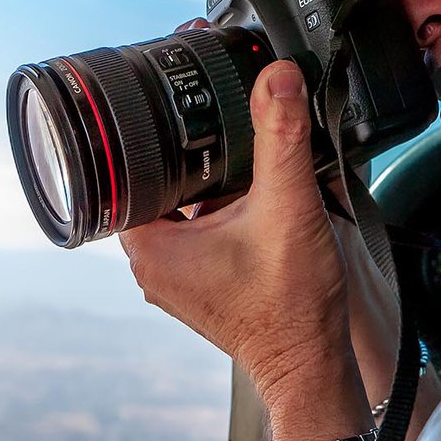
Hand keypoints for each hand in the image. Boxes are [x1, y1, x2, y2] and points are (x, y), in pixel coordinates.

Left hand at [119, 61, 372, 440]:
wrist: (314, 363)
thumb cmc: (291, 308)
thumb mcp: (287, 208)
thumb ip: (281, 136)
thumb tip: (275, 77)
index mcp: (150, 246)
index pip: (126, 168)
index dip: (148, 129)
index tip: (174, 100)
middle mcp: (152, 262)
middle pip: (154, 180)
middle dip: (185, 148)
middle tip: (213, 115)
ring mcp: (176, 273)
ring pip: (179, 201)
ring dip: (205, 176)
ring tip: (236, 150)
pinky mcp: (200, 277)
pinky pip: (197, 223)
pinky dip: (218, 202)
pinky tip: (249, 187)